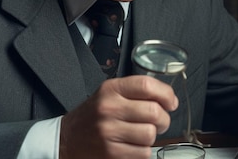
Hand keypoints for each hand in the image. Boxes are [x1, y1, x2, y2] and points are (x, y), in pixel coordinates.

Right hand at [59, 75, 178, 158]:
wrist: (66, 139)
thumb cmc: (93, 116)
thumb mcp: (109, 94)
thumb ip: (135, 92)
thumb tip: (169, 100)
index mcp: (111, 89)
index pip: (147, 85)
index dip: (166, 94)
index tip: (171, 102)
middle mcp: (109, 108)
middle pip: (154, 112)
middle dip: (163, 119)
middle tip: (158, 122)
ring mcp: (108, 131)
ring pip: (150, 134)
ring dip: (151, 137)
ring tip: (141, 135)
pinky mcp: (110, 153)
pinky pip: (143, 153)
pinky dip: (142, 151)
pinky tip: (132, 146)